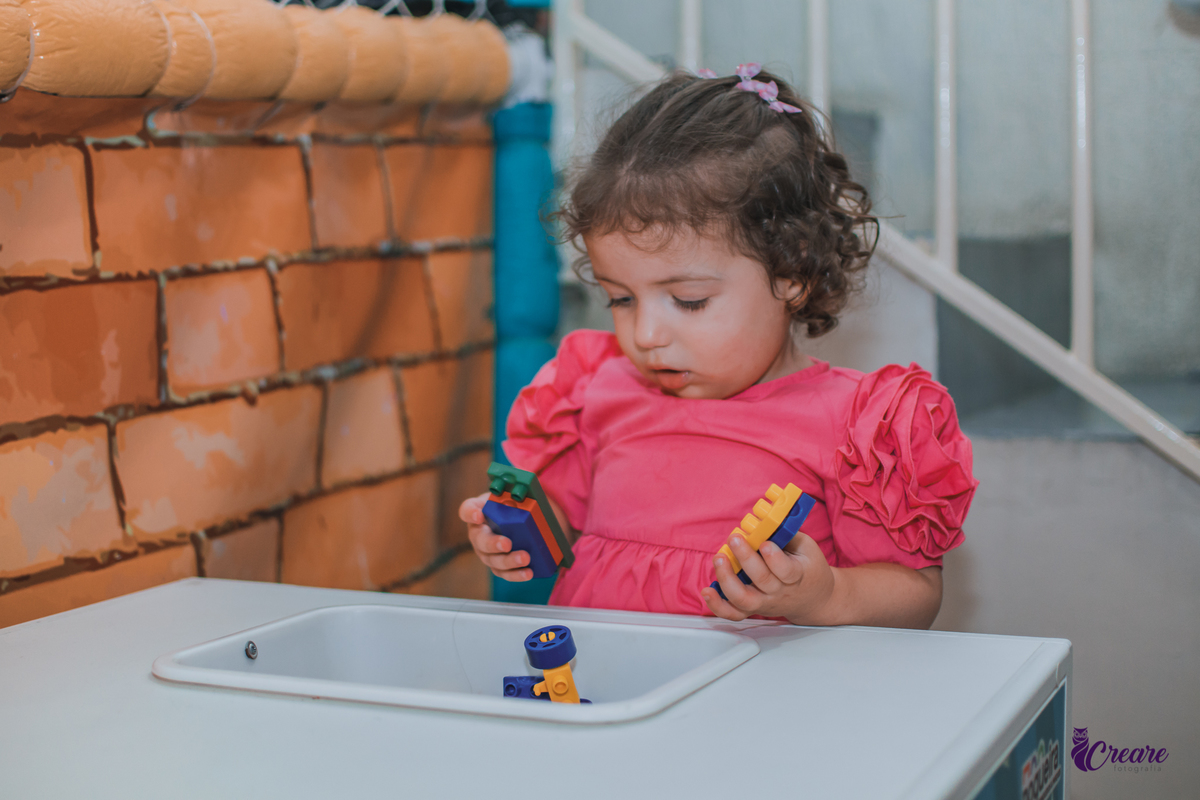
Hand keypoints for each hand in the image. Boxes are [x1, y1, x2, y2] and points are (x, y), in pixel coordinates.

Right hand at [459, 492, 532, 581]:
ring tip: (525, 558)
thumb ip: (513, 494)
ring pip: (493, 560)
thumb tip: (526, 493)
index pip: (467, 510)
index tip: (479, 515)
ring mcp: (486, 552)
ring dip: (509, 561)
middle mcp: (477, 534)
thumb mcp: (508, 496)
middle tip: (506, 543)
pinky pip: (504, 573)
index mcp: (477, 512)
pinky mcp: (497, 565)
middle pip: (480, 541)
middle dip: (493, 543)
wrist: (515, 520)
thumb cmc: (507, 505)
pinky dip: (516, 574)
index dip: (471, 514)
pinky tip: (528, 573)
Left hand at [701, 531, 836, 623]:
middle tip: (735, 538)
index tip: (764, 543)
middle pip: (762, 580)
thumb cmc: (808, 569)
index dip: (774, 558)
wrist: (814, 600)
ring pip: (743, 599)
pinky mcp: (752, 609)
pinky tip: (707, 591)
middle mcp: (779, 592)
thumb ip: (787, 534)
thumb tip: (765, 519)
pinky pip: (733, 614)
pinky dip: (717, 606)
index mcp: (797, 576)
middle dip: (745, 558)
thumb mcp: (807, 548)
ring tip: (719, 558)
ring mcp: (764, 603)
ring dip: (727, 579)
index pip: (786, 571)